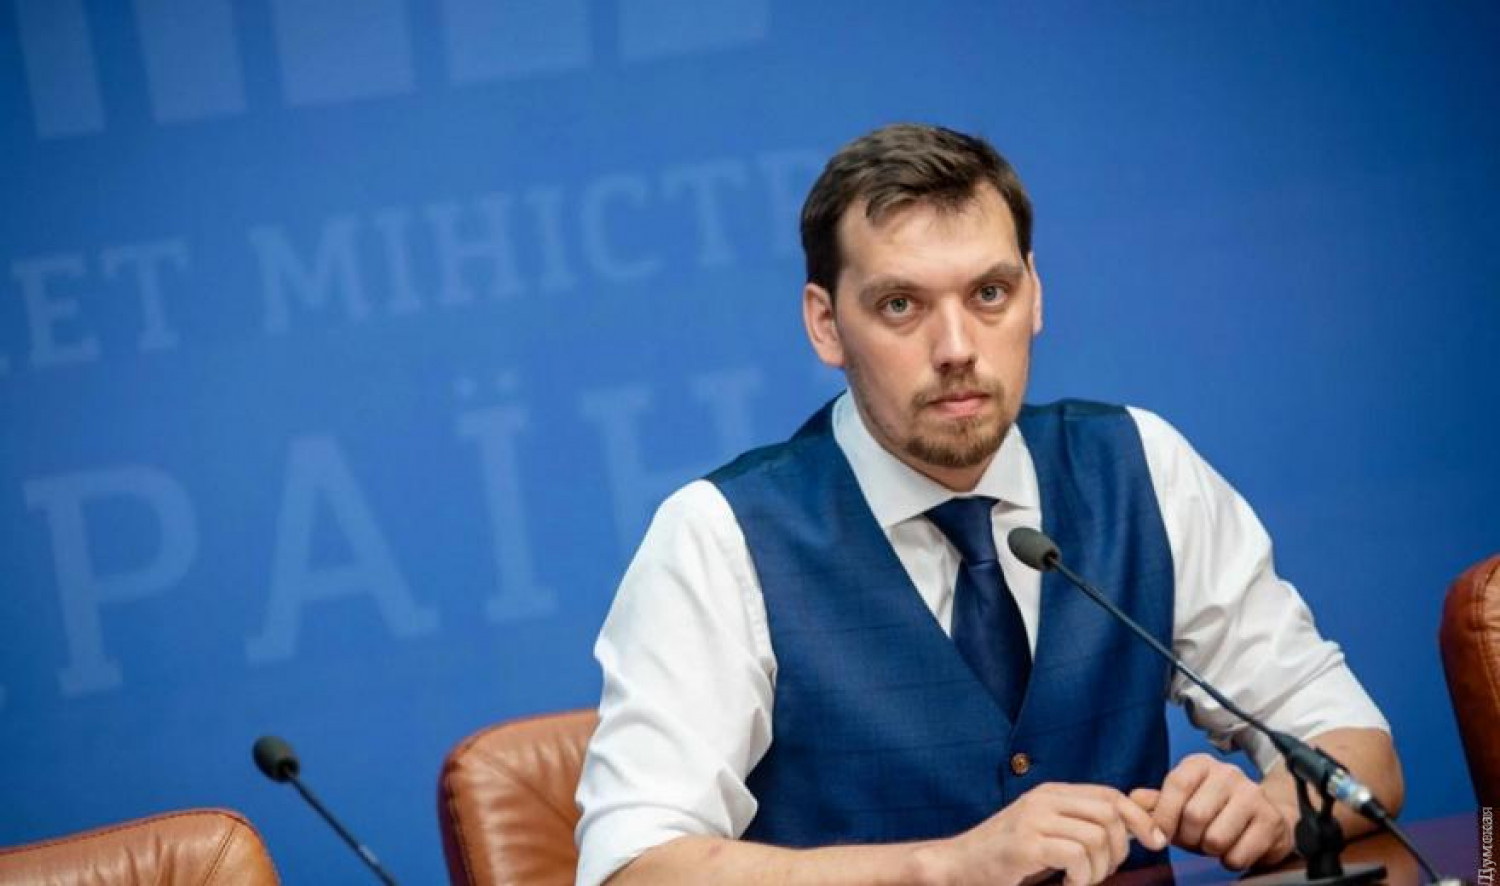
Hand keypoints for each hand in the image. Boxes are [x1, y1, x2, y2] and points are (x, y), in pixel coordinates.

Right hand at [924, 782, 1168, 885]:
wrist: (960, 866)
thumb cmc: (1008, 858)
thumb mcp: (1048, 833)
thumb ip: (1080, 824)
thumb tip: (1136, 828)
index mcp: (1051, 793)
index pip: (1111, 795)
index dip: (1140, 818)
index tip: (1156, 843)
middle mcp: (1043, 799)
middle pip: (1110, 814)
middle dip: (1120, 849)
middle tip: (1101, 873)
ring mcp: (1033, 819)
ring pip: (1097, 838)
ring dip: (1098, 871)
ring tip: (1079, 883)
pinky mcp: (1026, 844)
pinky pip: (1076, 856)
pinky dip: (1080, 879)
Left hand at [1130, 754, 1294, 870]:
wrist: (1265, 821)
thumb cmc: (1216, 813)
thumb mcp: (1183, 802)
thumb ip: (1157, 802)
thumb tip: (1133, 799)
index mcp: (1201, 764)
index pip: (1176, 784)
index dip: (1165, 815)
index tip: (1162, 834)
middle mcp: (1228, 773)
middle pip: (1195, 815)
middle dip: (1189, 838)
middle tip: (1196, 839)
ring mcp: (1253, 795)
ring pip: (1216, 838)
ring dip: (1210, 850)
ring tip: (1216, 841)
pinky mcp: (1271, 821)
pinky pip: (1237, 855)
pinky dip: (1230, 860)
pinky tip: (1235, 848)